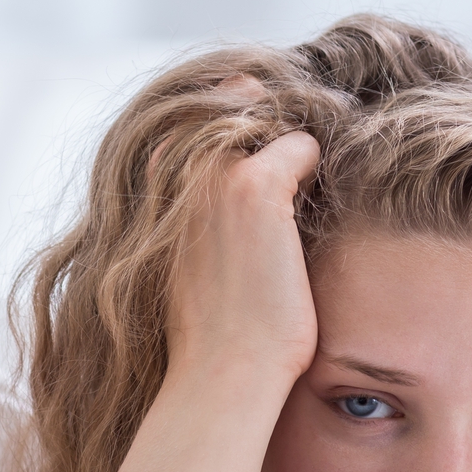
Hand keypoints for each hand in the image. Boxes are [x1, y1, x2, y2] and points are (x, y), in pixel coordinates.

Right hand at [162, 124, 320, 393]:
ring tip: (307, 190)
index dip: (239, 126)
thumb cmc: (216, 328)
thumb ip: (201, 214)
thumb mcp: (190, 260)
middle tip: (296, 168)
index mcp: (154, 186)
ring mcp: (215, 174)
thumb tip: (241, 194)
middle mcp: (177, 169)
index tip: (263, 152)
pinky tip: (312, 210)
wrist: (224, 370)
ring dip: (294, 146)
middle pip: (237, 101)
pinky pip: (304, 144)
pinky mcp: (257, 186)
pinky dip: (317, 170)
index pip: (198, 118)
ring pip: (272, 120)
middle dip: (270, 124)